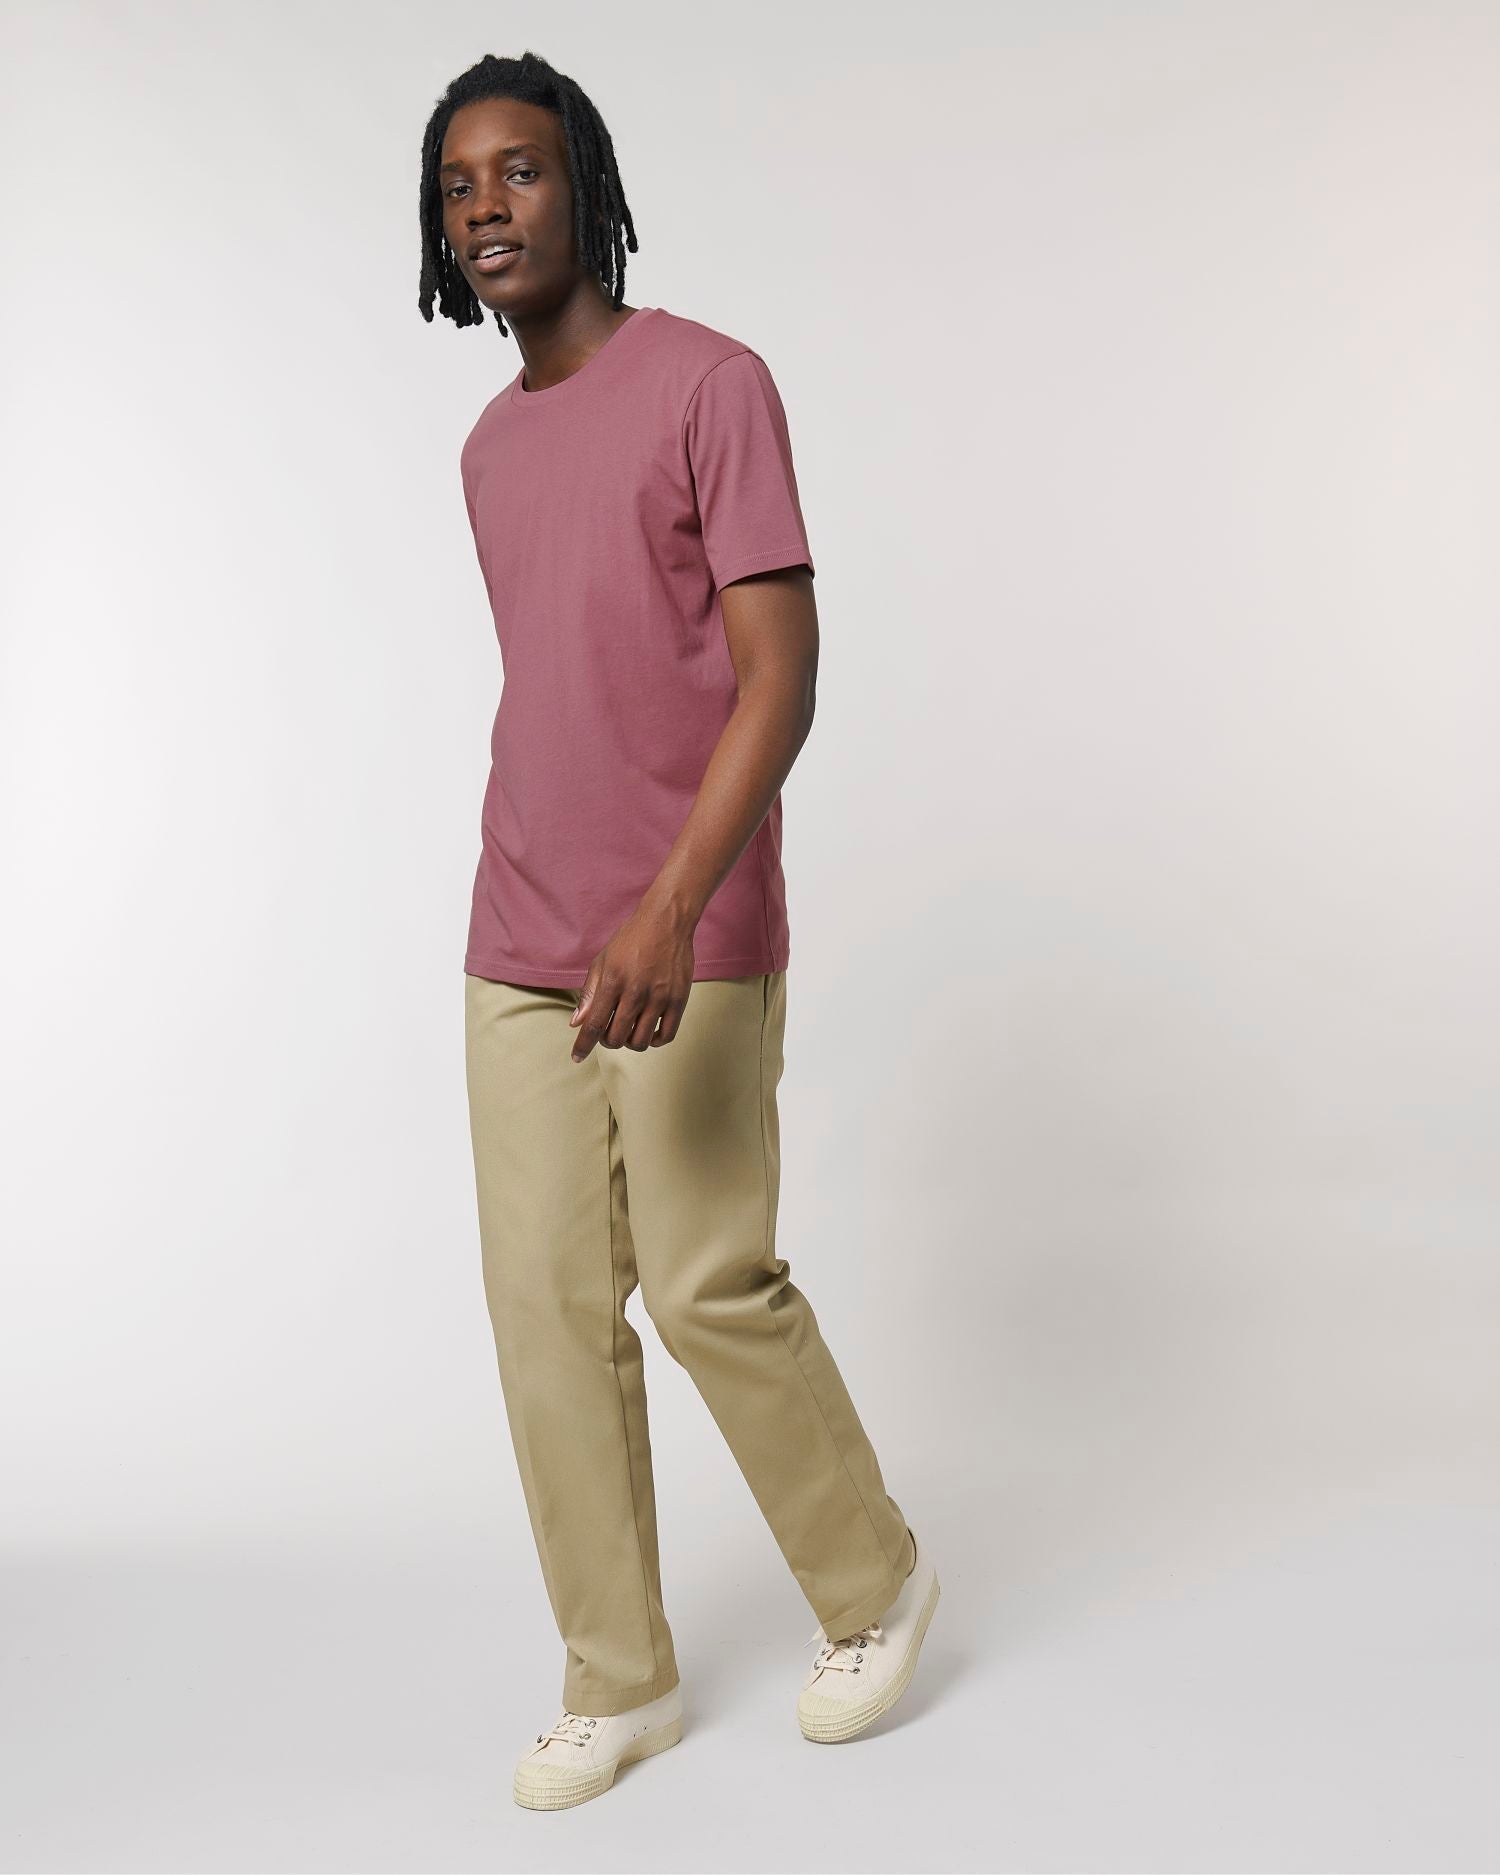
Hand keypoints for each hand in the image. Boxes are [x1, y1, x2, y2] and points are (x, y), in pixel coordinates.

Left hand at [569, 897, 696, 1060]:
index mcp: (613, 981)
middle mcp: (636, 991)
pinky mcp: (678, 999)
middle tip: (608, 1032)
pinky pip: (666, 1035)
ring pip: (640, 1041)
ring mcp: (659, 997)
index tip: (577, 1057)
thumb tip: (576, 1023)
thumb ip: (589, 993)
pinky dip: (654, 1041)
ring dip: (629, 1042)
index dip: (583, 1045)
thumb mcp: (603, 961)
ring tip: (628, 1030)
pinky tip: (649, 1032)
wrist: (666, 922)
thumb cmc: (631, 940)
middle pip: (616, 1038)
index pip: (594, 1024)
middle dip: (607, 1041)